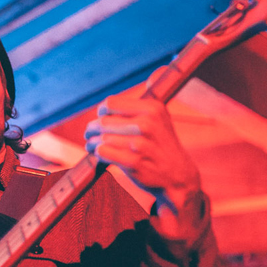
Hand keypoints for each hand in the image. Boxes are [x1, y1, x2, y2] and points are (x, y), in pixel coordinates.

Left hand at [84, 76, 204, 241]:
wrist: (178, 175)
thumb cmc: (161, 145)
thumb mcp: (159, 118)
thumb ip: (139, 106)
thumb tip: (126, 90)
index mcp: (152, 108)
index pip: (110, 103)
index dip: (101, 112)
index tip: (101, 118)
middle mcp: (148, 123)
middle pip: (103, 121)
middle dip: (92, 129)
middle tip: (88, 135)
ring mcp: (141, 144)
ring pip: (101, 138)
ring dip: (92, 143)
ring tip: (91, 145)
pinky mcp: (135, 162)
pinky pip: (103, 153)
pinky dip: (98, 154)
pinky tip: (99, 155)